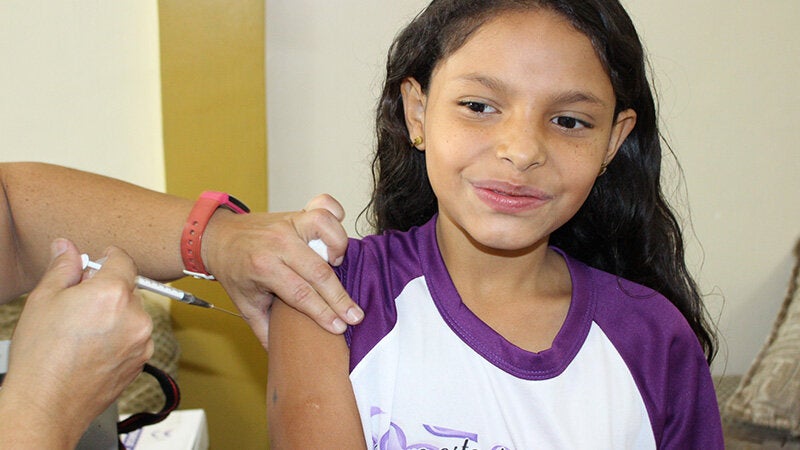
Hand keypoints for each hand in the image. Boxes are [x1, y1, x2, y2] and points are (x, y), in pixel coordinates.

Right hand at [0, 239, 153, 445]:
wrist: (48, 404)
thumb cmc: (42, 355)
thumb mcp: (43, 299)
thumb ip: (62, 267)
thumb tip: (66, 246)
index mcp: (113, 292)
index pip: (123, 260)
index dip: (107, 258)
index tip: (98, 261)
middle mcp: (135, 315)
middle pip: (128, 288)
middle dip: (107, 290)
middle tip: (79, 303)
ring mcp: (142, 340)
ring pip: (133, 313)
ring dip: (115, 314)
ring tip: (84, 331)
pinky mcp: (142, 360)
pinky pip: (135, 337)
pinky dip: (120, 336)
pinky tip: (94, 347)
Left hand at [203, 194, 362, 349]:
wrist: (218, 237)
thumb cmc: (235, 271)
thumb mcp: (245, 304)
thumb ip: (265, 330)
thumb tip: (283, 356)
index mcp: (262, 267)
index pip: (300, 294)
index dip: (322, 313)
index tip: (339, 327)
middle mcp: (277, 243)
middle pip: (318, 271)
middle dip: (339, 298)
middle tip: (355, 315)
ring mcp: (288, 223)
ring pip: (325, 230)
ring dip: (338, 249)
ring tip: (339, 267)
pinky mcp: (296, 212)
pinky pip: (324, 206)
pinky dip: (336, 216)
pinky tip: (336, 236)